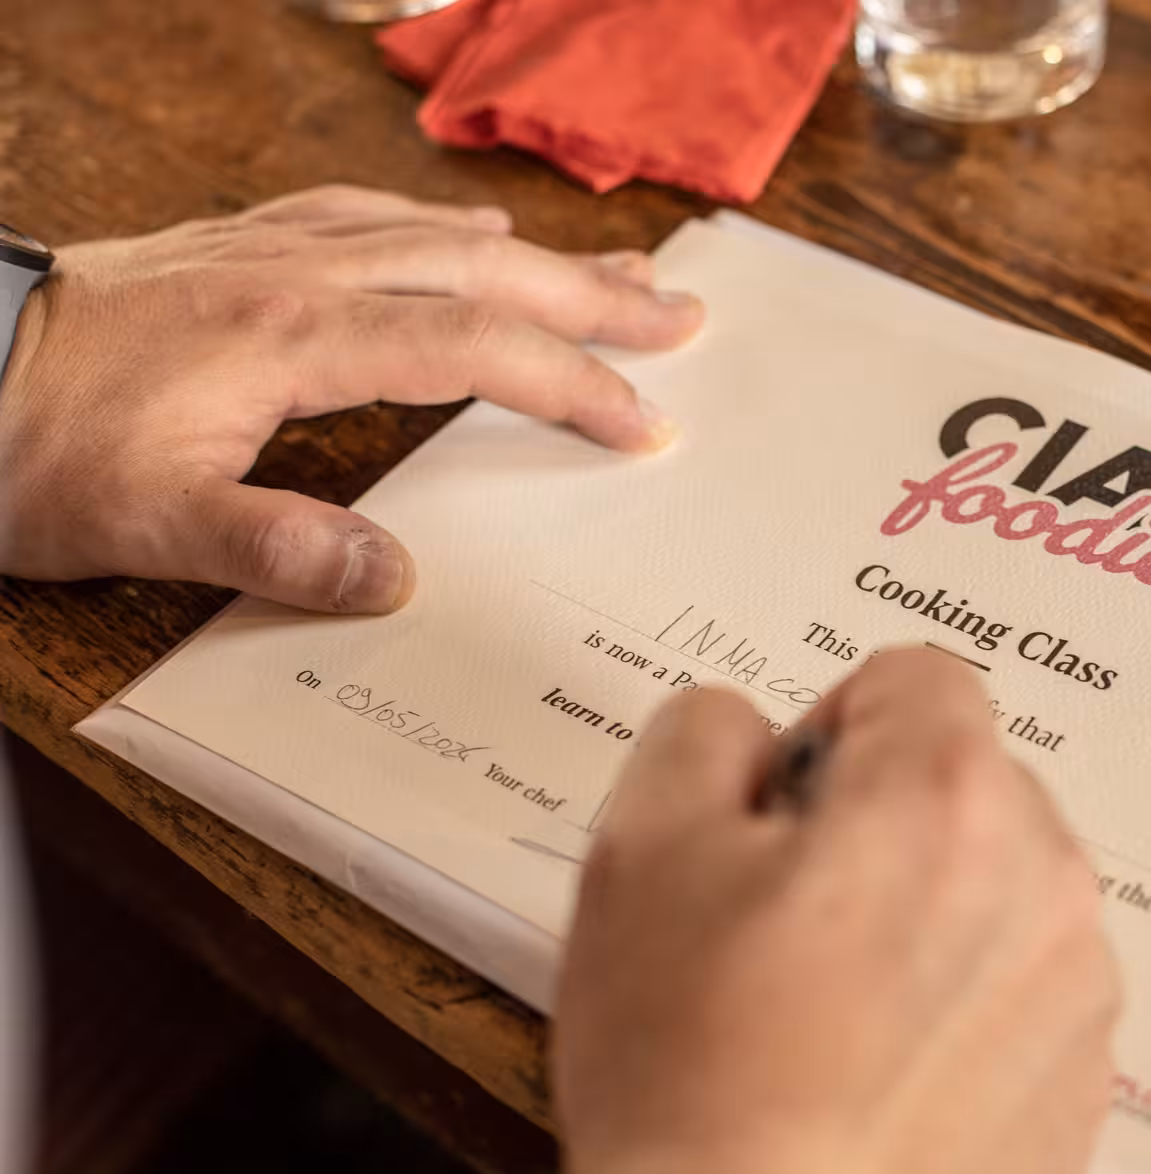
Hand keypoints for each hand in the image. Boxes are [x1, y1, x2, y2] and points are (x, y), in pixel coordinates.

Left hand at [0, 185, 701, 612]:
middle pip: (481, 271)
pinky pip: (368, 213)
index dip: (569, 383)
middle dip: (591, 294)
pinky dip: (440, 223)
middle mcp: (297, 272)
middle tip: (679, 312)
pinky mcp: (235, 244)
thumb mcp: (142, 525)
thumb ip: (275, 548)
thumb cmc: (30, 448)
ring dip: (536, 255)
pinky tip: (462, 228)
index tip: (642, 421)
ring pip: (435, 232)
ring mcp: (267, 246)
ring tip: (615, 266)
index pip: (471, 350)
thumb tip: (395, 576)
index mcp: (293, 336)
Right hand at [538, 650, 1120, 1173]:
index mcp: (949, 795)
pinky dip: (965, 1017)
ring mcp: (1078, 994)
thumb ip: (701, 736)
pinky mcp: (1084, 1093)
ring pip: (1003, 896)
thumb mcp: (642, 852)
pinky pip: (1024, 1002)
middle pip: (971, 786)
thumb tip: (755, 730)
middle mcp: (1047, 879)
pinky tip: (880, 1085)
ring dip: (933, 920)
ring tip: (833, 1019)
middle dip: (888, 823)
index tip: (779, 819)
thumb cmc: (693, 1063)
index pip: (916, 678)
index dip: (830, 728)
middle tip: (791, 924)